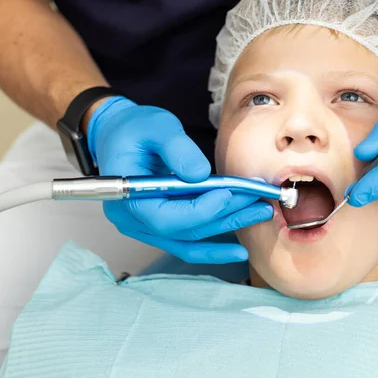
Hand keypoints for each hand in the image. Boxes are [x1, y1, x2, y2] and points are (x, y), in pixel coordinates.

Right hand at [87, 96, 272, 262]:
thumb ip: (177, 148)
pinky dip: (212, 247)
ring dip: (226, 228)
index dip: (200, 210)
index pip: (165, 217)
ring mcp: (145, 226)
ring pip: (189, 239)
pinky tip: (238, 250)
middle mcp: (132, 219)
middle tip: (258, 204)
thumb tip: (200, 174)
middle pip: (183, 230)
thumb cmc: (134, 128)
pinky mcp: (160, 226)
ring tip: (259, 214)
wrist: (117, 133)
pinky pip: (187, 242)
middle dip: (224, 217)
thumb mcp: (156, 126)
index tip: (229, 194)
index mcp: (126, 195)